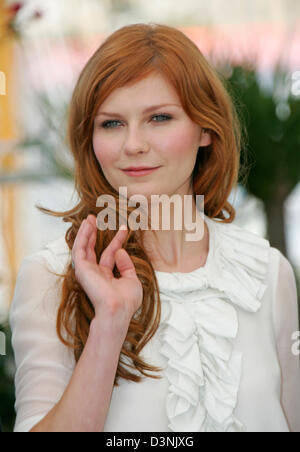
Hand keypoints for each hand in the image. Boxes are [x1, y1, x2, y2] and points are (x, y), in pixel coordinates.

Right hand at [71, 215, 142, 329]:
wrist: (118, 309)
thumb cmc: (126, 301)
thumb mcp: (131, 280)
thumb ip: (126, 265)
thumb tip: (120, 251)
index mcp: (105, 277)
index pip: (109, 254)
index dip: (117, 240)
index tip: (124, 228)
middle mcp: (94, 273)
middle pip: (92, 249)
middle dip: (93, 234)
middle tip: (95, 218)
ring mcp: (87, 271)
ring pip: (83, 248)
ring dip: (86, 232)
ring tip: (90, 218)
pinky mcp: (81, 269)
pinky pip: (79, 249)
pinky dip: (82, 236)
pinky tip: (87, 226)